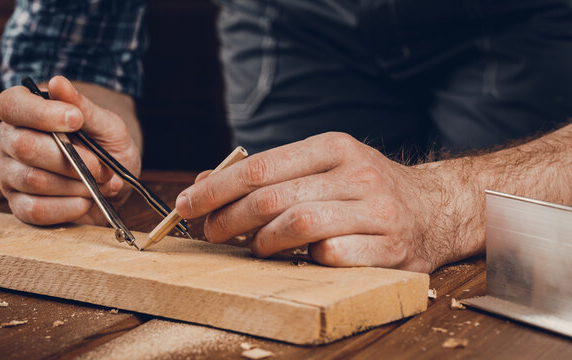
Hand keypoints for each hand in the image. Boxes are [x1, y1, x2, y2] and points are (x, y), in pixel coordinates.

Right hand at [0, 76, 140, 224]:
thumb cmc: (106, 144)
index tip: (76, 120)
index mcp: (23, 111)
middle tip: (101, 166)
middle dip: (71, 158)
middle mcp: (8, 140)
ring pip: (33, 180)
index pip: (11, 105)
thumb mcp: (106, 123)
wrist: (114, 177)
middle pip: (24, 146)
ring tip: (98, 183)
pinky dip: (68, 208)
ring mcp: (9, 174)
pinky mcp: (18, 205)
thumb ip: (83, 106)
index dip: (42, 113)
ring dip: (76, 184)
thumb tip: (58, 83)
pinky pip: (35, 210)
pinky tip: (85, 201)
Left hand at [175, 132, 462, 272]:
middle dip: (229, 219)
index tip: (187, 205)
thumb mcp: (323, 166)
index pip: (260, 166)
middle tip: (211, 233)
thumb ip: (271, 174)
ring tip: (255, 248)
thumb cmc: (366, 188)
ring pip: (300, 224)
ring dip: (264, 242)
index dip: (217, 188)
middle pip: (273, 196)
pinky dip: (308, 259)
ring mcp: (376, 210)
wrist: (436, 208)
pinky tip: (301, 259)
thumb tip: (206, 183)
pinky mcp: (391, 247)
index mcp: (334, 147)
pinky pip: (335, 255)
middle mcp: (356, 173)